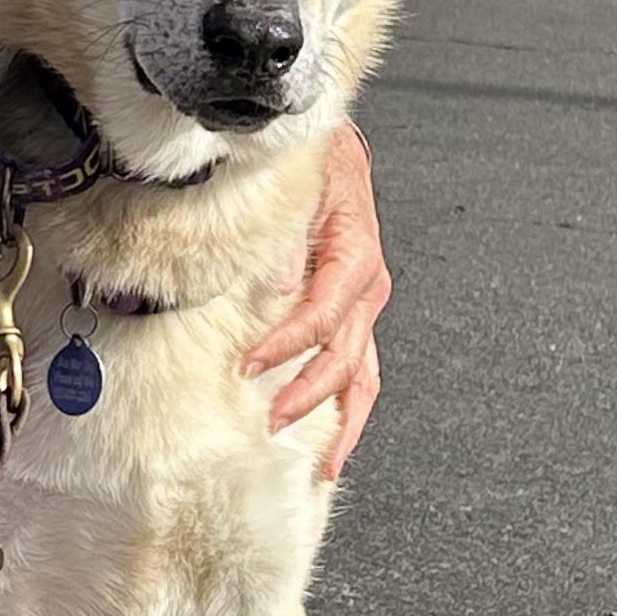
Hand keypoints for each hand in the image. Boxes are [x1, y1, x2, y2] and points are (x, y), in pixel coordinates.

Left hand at [245, 121, 388, 479]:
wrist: (335, 154)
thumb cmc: (314, 168)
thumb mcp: (301, 188)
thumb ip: (288, 234)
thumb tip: (279, 281)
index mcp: (355, 255)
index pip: (322, 314)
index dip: (287, 344)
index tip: (249, 365)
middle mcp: (366, 287)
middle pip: (345, 356)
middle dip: (310, 395)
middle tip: (272, 422)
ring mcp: (365, 307)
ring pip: (363, 375)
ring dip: (341, 419)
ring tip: (322, 460)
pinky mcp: (357, 317)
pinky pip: (359, 370)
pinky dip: (349, 409)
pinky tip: (334, 443)